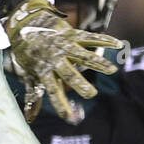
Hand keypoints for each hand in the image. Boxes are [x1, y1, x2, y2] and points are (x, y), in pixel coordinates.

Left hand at [2, 0, 120, 122]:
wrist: (26, 24)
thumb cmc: (29, 54)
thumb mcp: (28, 74)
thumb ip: (33, 95)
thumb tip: (29, 119)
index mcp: (44, 70)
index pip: (52, 90)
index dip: (59, 103)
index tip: (68, 116)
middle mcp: (55, 58)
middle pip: (68, 73)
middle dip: (79, 84)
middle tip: (91, 94)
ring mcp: (64, 45)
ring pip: (83, 54)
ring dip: (98, 62)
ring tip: (112, 70)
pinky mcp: (72, 34)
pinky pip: (90, 37)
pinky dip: (104, 40)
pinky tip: (118, 45)